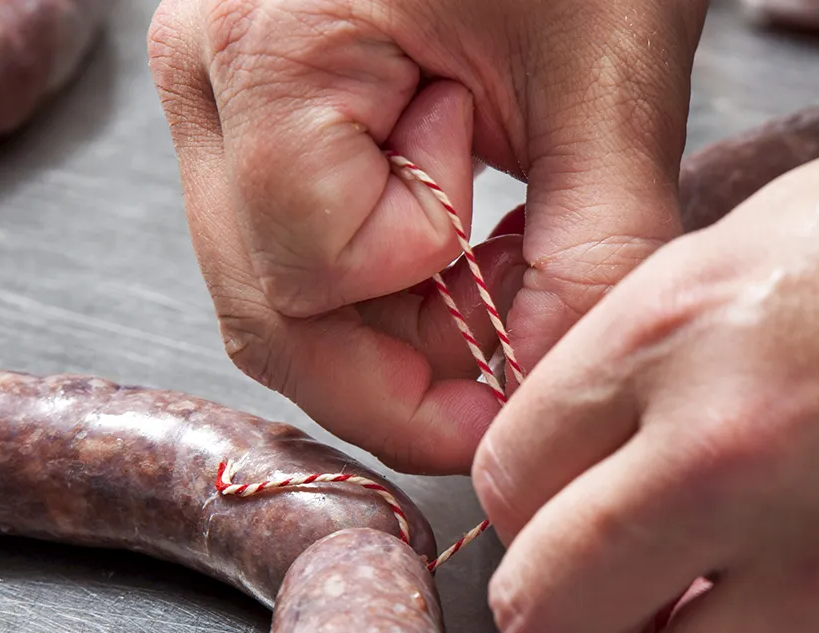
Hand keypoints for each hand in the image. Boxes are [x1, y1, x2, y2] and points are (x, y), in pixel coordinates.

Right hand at [147, 0, 705, 472]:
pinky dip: (388, 285)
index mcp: (271, 46)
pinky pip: (297, 255)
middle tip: (512, 359)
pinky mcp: (250, 112)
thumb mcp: (612, 87)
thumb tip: (536, 399)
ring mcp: (215, 95)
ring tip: (500, 262)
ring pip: (280, 301)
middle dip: (404, 375)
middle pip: (271, 318)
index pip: (311, 280)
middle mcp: (207, 77)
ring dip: (401, 330)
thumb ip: (591, 258)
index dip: (436, 321)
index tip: (524, 262)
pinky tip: (463, 241)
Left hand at [472, 78, 818, 632]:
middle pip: (547, 617)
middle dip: (569, 616)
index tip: (561, 516)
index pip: (504, 481)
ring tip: (730, 620)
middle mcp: (733, 454)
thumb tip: (578, 452)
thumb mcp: (761, 241)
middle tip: (615, 594)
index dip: (525, 511)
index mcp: (673, 333)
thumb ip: (642, 354)